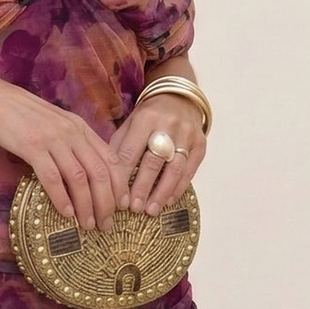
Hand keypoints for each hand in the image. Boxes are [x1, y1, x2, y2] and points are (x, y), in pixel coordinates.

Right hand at [0, 76, 130, 231]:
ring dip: (86, 205)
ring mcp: (53, 139)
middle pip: (99, 172)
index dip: (120, 186)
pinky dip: (61, 198)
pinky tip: (66, 214)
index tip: (123, 207)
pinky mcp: (32, 147)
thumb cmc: (23, 116)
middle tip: (106, 225)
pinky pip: (52, 177)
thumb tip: (87, 172)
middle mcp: (72, 133)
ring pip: (79, 178)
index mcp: (81, 128)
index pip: (111, 159)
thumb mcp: (57, 125)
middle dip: (106, 203)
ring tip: (88, 225)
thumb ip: (73, 144)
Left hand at [107, 91, 205, 213]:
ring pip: (174, 168)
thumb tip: (108, 179)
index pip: (131, 152)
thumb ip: (119, 147)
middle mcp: (168, 125)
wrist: (179, 98)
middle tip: (134, 208)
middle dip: (142, 187)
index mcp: (145, 119)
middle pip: (153, 162)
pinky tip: (168, 201)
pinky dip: (178, 188)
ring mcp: (187, 135)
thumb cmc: (148, 117)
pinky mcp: (201, 144)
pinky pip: (189, 170)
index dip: (123, 177)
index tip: (116, 197)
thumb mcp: (130, 124)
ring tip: (151, 211)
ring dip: (162, 192)